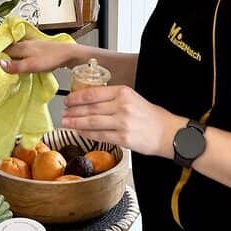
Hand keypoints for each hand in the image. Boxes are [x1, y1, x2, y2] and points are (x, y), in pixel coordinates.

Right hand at [1, 40, 81, 73]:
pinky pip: (22, 51)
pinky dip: (17, 56)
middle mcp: (24, 43)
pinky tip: (19, 61)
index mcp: (21, 47)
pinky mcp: (36, 48)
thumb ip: (15, 66)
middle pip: (7, 48)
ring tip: (3, 63)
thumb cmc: (51, 59)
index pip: (2, 49)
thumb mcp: (31, 65)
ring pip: (14, 49)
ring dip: (8, 55)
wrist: (68, 54)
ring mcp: (31, 45)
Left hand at [62, 85, 184, 157]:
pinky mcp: (123, 138)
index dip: (76, 97)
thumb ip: (113, 98)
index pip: (93, 93)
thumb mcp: (133, 98)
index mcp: (123, 92)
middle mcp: (122, 106)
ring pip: (91, 122)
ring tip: (65, 122)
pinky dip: (86, 133)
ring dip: (75, 122)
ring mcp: (122, 123)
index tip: (67, 100)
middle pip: (90, 108)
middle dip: (73, 111)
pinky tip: (79, 131)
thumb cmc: (150, 116)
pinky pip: (99, 135)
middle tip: (63, 112)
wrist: (168, 133)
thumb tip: (89, 101)